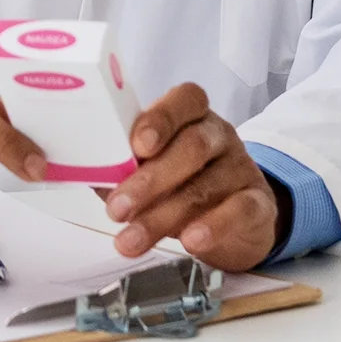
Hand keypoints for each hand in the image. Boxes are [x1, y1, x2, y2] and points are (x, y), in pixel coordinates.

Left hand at [102, 83, 275, 271]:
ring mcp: (241, 168)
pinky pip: (241, 210)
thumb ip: (121, 166)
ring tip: (132, 240)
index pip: (184, 100)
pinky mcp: (258, 204)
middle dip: (150, 180)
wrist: (237, 218)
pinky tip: (191, 241)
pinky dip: (214, 226)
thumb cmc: (182, 184)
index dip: (161, 119)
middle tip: (118, 209)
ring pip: (206, 187)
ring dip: (164, 216)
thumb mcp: (151, 169)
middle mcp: (219, 136)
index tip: (136, 146)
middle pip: (192, 147)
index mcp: (192, 116)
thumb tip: (82, 171)